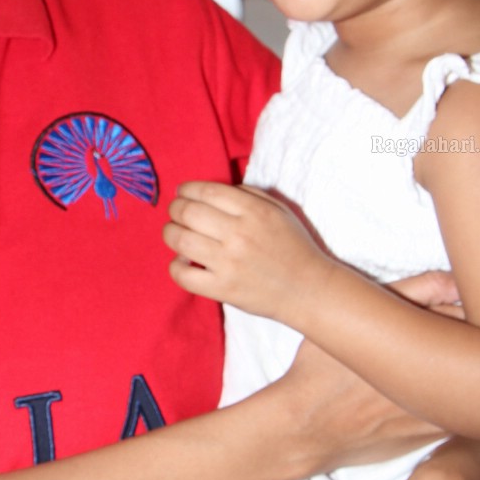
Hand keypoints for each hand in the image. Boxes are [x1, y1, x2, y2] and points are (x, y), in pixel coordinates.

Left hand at [164, 181, 327, 323]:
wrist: (309, 290)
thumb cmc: (294, 247)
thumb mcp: (279, 210)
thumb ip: (248, 195)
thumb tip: (211, 191)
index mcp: (254, 211)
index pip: (207, 191)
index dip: (187, 189)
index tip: (182, 193)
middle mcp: (239, 234)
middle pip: (187, 213)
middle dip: (175, 209)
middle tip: (176, 213)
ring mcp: (228, 263)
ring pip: (179, 240)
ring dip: (170, 233)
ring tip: (175, 233)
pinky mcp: (222, 289)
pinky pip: (183, 275)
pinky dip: (175, 265)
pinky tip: (183, 260)